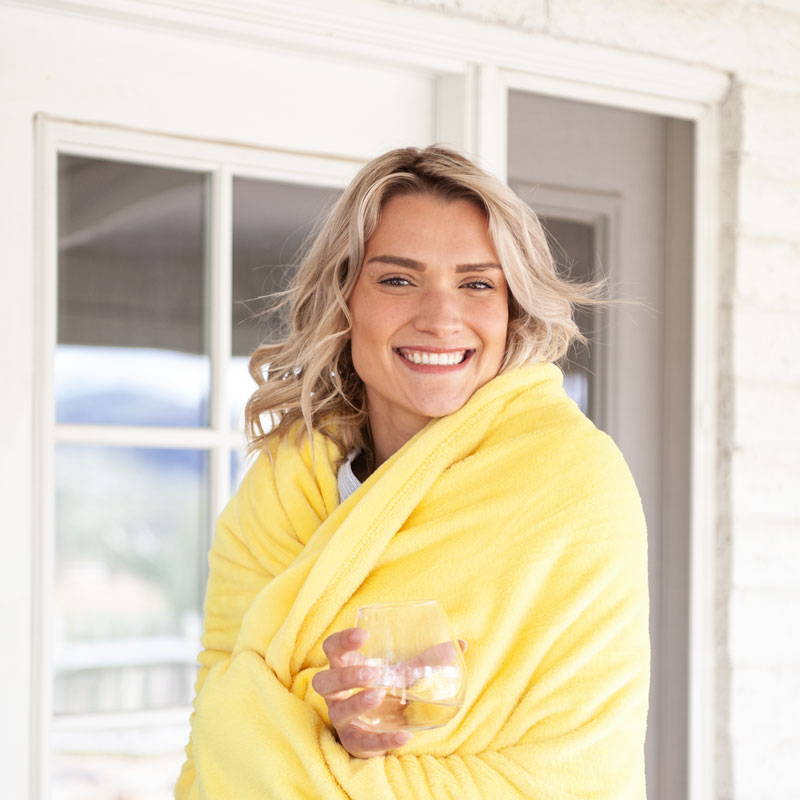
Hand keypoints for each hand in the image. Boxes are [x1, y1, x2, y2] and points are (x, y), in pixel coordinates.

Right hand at [313, 627, 466, 758]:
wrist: (381, 727)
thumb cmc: (388, 689)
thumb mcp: (402, 672)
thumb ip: (427, 659)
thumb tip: (460, 644)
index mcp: (345, 667)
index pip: (332, 648)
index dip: (343, 641)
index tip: (363, 635)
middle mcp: (337, 693)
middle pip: (324, 681)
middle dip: (346, 676)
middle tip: (372, 672)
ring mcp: (343, 719)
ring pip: (339, 711)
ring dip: (358, 703)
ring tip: (379, 695)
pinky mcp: (355, 742)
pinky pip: (364, 743)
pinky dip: (384, 739)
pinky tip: (404, 734)